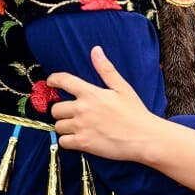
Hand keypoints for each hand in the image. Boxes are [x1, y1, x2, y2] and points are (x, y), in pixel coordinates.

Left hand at [47, 46, 158, 161]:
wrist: (143, 138)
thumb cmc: (135, 113)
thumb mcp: (123, 88)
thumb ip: (106, 69)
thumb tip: (96, 51)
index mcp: (91, 93)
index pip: (63, 81)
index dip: (54, 80)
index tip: (51, 82)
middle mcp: (82, 109)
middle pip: (56, 108)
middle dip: (62, 111)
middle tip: (73, 114)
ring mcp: (81, 127)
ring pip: (58, 126)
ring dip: (65, 126)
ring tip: (78, 127)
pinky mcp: (82, 143)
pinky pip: (62, 142)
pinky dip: (68, 141)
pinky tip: (79, 138)